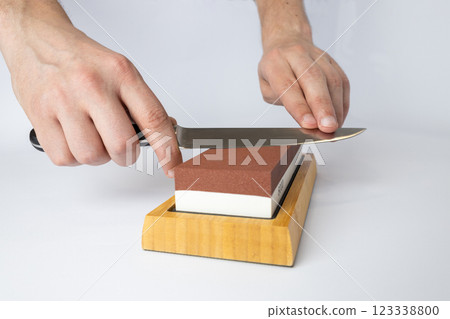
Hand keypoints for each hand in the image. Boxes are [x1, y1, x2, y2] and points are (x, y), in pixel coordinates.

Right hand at [1, 2, 180, 176]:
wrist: (37, 39)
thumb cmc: (82, 59)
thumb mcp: (120, 70)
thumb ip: (142, 103)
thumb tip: (166, 133)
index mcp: (120, 73)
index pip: (153, 118)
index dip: (167, 149)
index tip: (173, 167)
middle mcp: (92, 86)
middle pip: (121, 145)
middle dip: (125, 155)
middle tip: (121, 147)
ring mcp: (63, 101)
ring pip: (91, 156)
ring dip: (97, 156)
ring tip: (92, 136)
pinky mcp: (39, 115)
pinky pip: (64, 158)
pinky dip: (72, 156)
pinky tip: (72, 136)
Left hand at [258, 37, 349, 132]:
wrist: (286, 41)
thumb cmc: (275, 68)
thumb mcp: (267, 87)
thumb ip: (283, 103)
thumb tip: (307, 120)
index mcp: (275, 62)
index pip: (288, 86)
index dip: (299, 107)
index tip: (309, 124)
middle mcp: (297, 55)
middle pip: (314, 80)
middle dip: (322, 107)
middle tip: (327, 127)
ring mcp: (317, 56)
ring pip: (331, 80)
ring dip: (335, 107)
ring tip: (334, 126)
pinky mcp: (333, 61)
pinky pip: (342, 82)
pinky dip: (342, 103)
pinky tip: (339, 117)